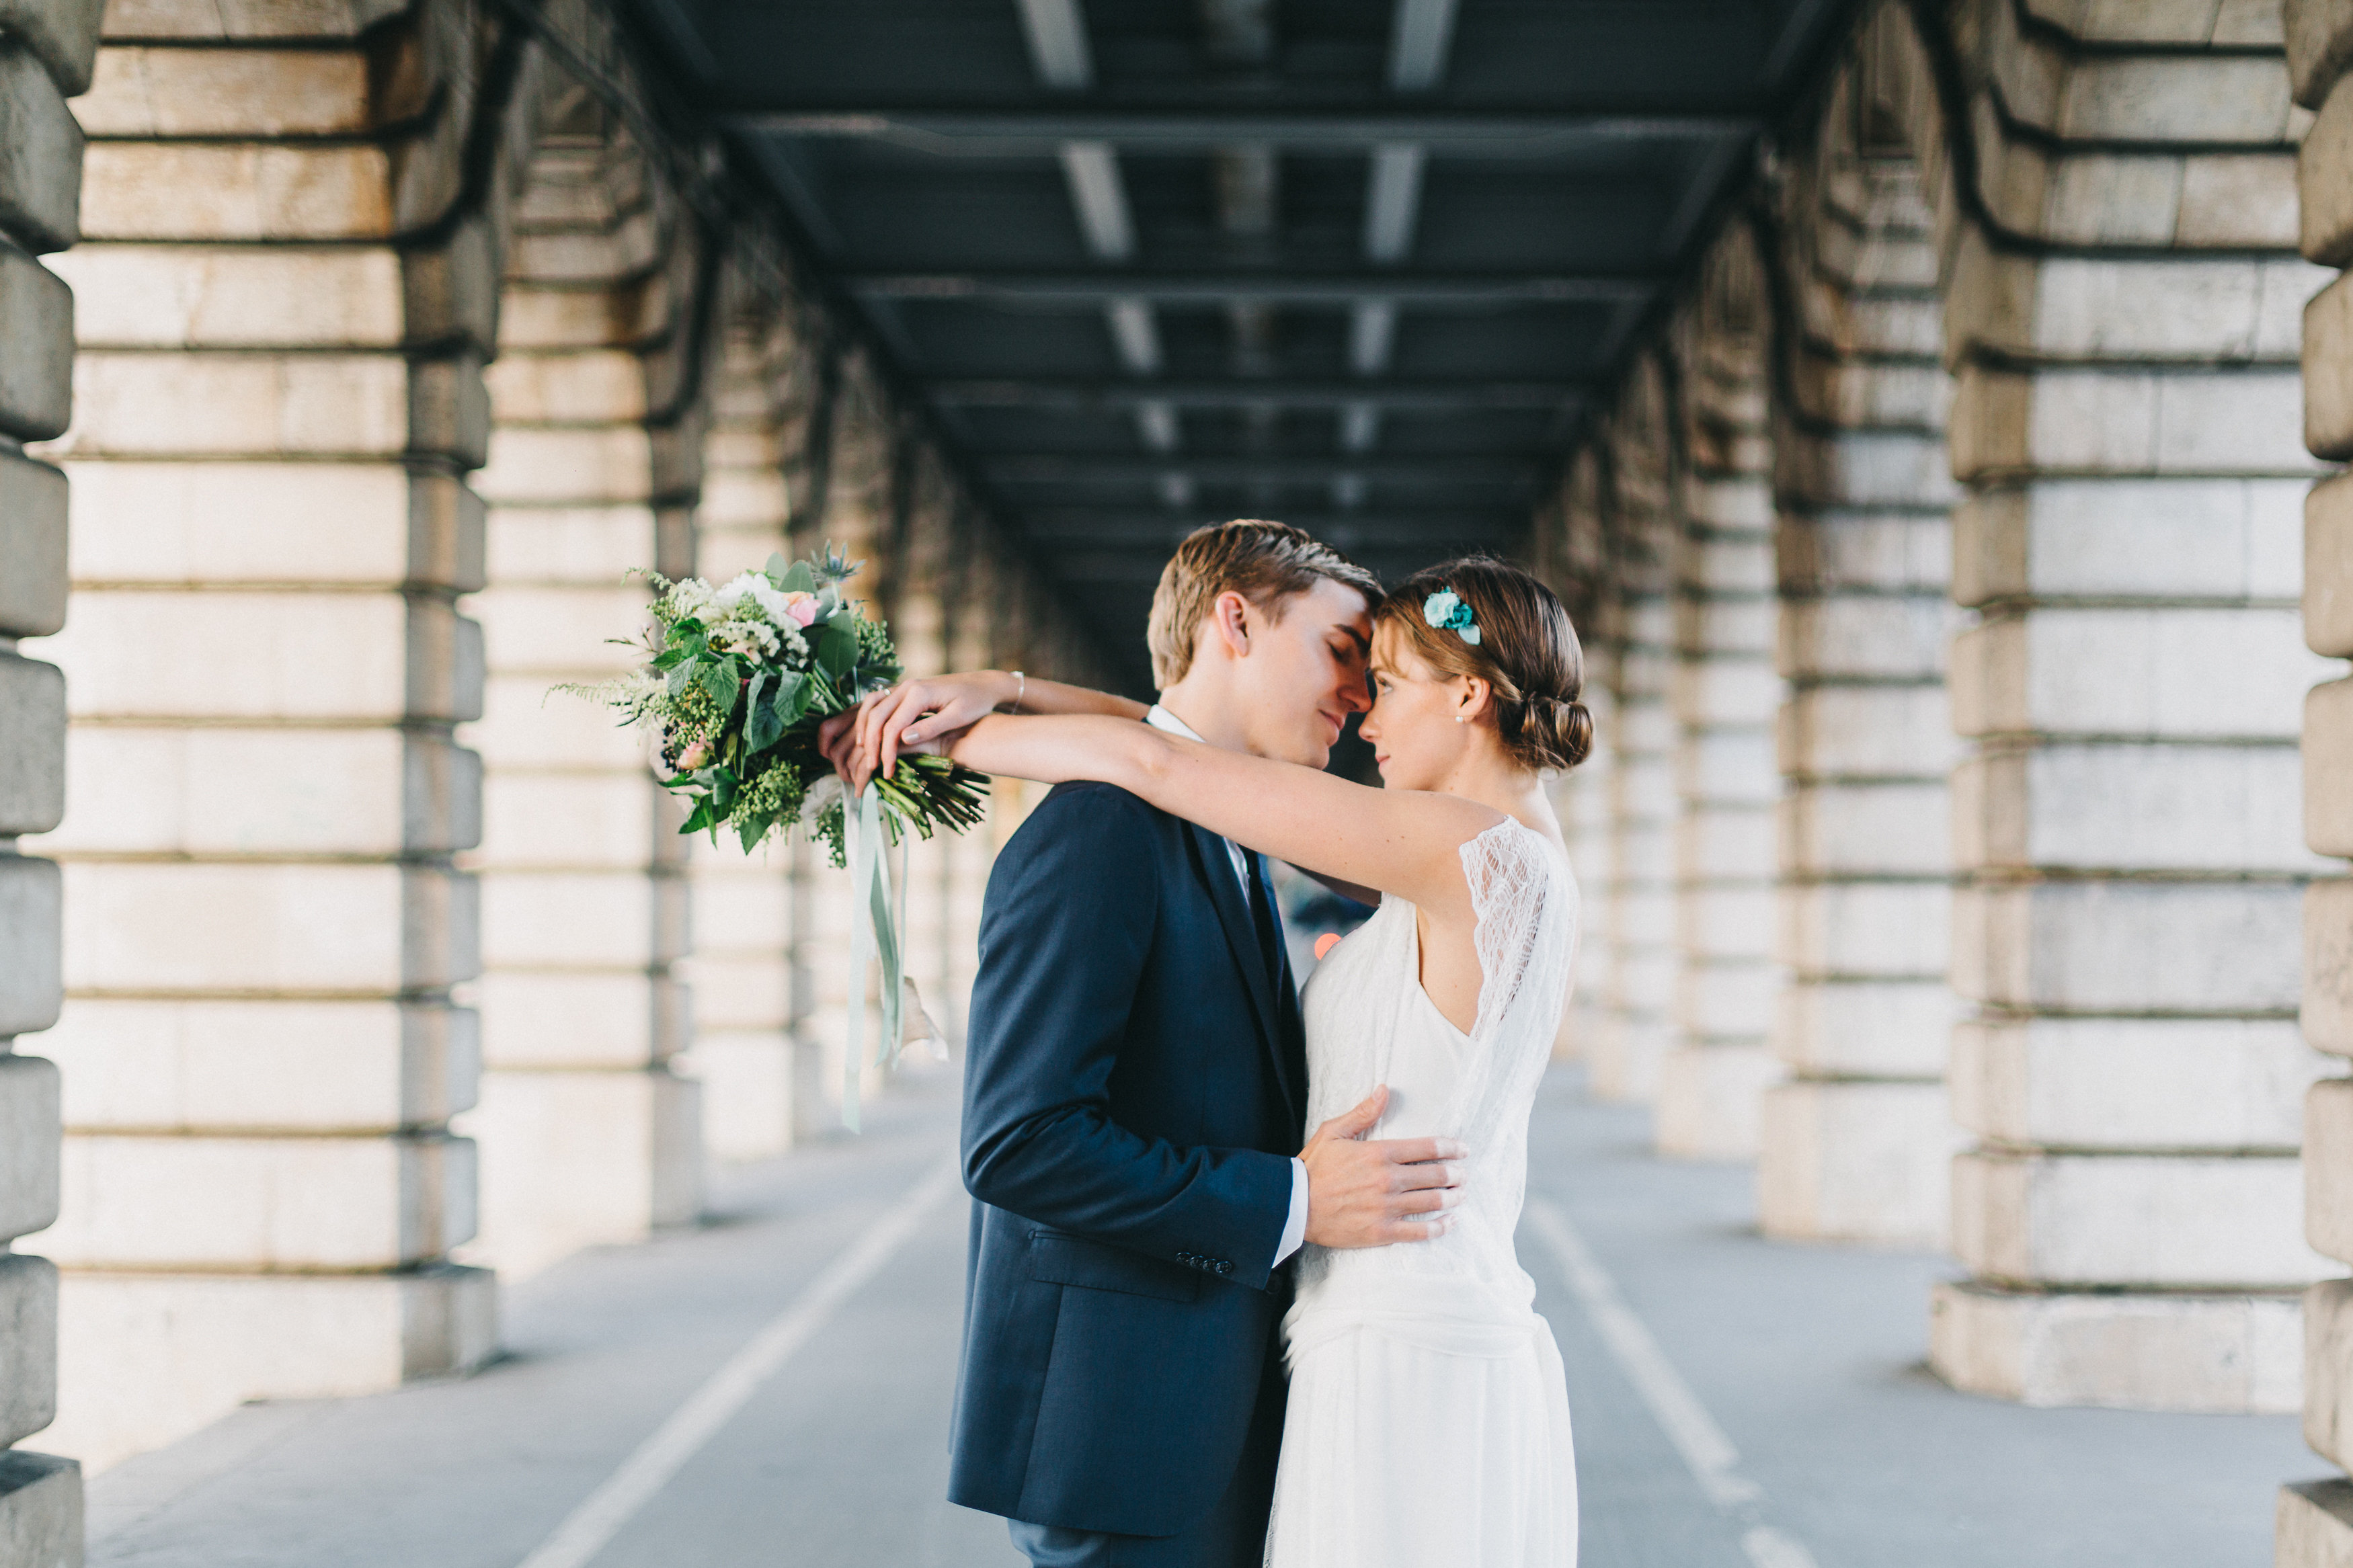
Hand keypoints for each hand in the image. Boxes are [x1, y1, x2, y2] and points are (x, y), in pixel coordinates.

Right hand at [840, 670, 1017, 791]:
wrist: (982, 684)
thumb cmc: (975, 702)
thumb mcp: (958, 717)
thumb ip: (930, 728)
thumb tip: (902, 739)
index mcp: (919, 693)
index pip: (893, 726)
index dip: (887, 752)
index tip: (887, 772)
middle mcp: (907, 686)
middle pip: (876, 716)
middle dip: (871, 744)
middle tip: (872, 768)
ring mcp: (904, 686)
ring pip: (871, 707)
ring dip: (864, 730)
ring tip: (866, 753)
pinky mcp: (904, 691)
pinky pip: (878, 703)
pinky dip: (869, 719)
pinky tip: (868, 736)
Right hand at [1300, 1086, 1464, 1248]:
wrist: (1293, 1205)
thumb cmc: (1313, 1167)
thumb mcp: (1334, 1131)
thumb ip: (1363, 1113)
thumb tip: (1384, 1090)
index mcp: (1379, 1153)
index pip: (1427, 1148)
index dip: (1450, 1148)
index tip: (1462, 1150)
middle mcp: (1388, 1180)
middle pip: (1435, 1175)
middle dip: (1456, 1174)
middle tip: (1463, 1174)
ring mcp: (1387, 1207)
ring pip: (1432, 1202)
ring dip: (1452, 1198)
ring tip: (1460, 1195)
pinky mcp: (1382, 1231)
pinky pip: (1420, 1231)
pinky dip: (1440, 1227)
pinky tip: (1450, 1222)